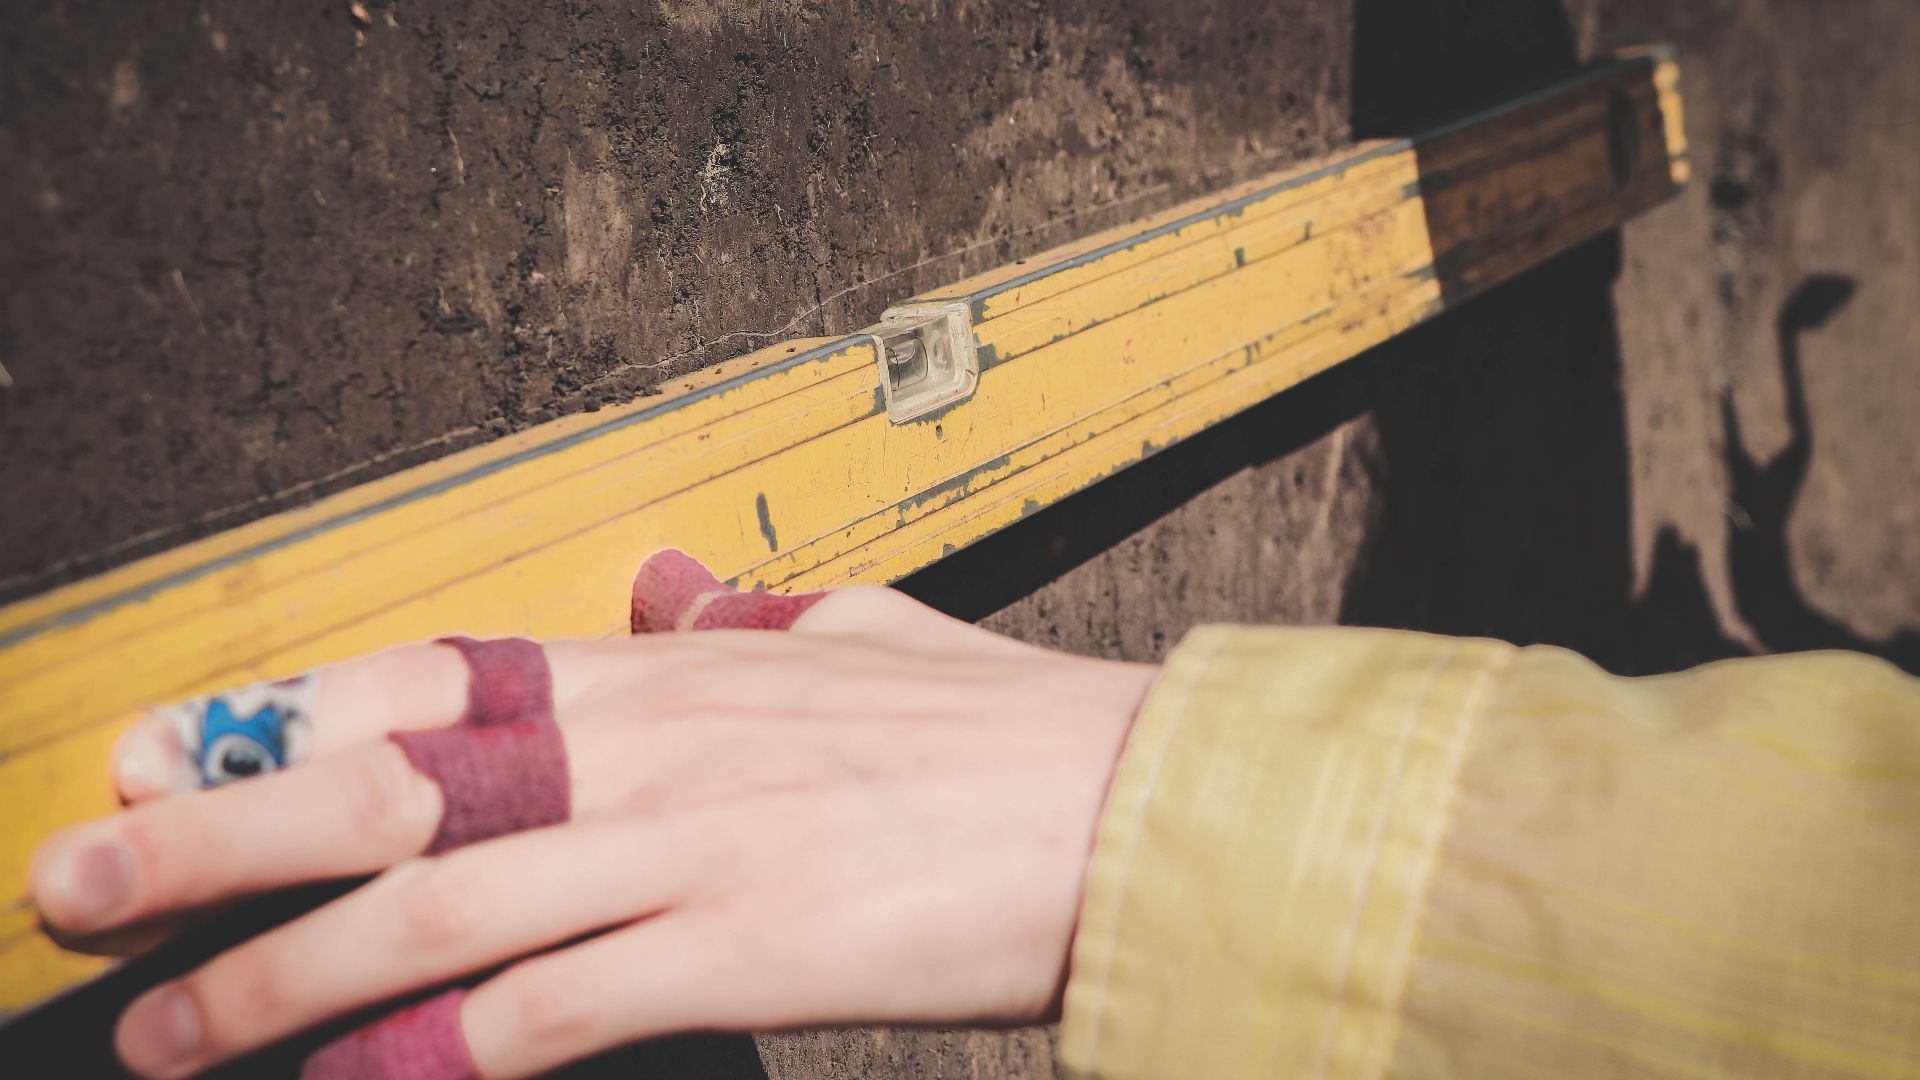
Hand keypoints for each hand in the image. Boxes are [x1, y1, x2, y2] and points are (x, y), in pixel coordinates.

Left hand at [30, 565, 1156, 1078]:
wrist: (1128, 801)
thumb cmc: (998, 730)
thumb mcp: (866, 630)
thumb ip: (753, 615)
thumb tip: (679, 584)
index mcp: (672, 669)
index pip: (431, 675)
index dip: (279, 712)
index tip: (167, 747)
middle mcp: (653, 743)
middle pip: (386, 780)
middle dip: (213, 835)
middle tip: (76, 882)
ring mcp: (689, 846)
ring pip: (433, 906)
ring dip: (280, 977)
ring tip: (167, 1029)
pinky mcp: (741, 949)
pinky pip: (547, 1012)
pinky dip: (433, 1057)